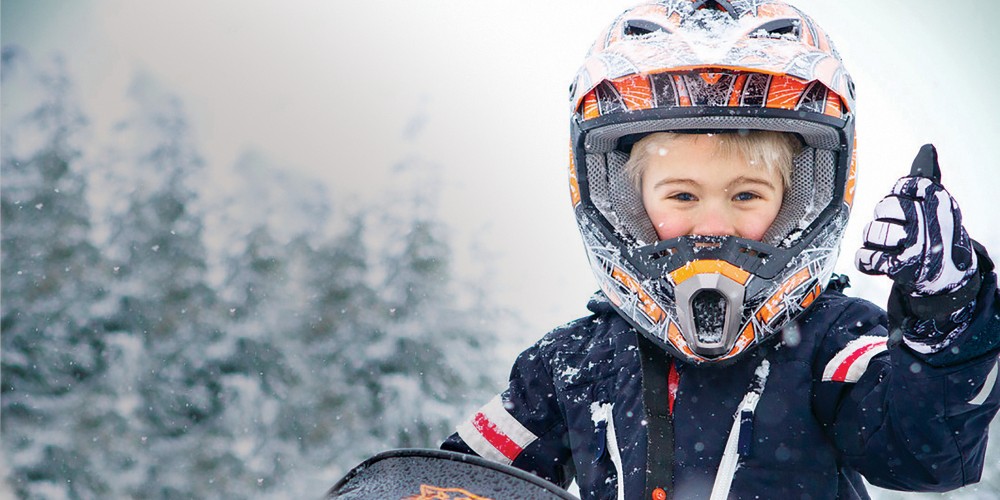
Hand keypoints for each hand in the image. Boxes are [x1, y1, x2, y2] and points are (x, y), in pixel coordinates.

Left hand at [855, 145, 977, 295]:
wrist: (948, 277)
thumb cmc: (938, 235)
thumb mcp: (938, 204)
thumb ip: (926, 177)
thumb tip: (927, 148)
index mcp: (936, 199)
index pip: (901, 186)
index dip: (899, 199)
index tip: (910, 209)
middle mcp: (927, 219)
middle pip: (882, 208)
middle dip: (884, 220)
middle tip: (899, 231)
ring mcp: (914, 244)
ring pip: (871, 232)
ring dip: (875, 242)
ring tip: (891, 247)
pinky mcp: (900, 267)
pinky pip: (864, 257)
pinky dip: (866, 261)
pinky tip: (880, 261)